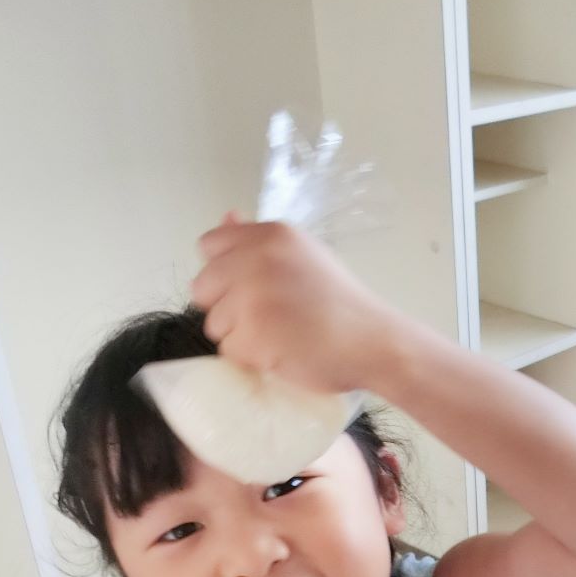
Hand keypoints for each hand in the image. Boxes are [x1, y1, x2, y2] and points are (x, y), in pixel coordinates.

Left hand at [190, 217, 426, 393]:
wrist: (373, 342)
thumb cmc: (343, 304)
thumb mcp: (305, 256)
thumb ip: (260, 241)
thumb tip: (226, 218)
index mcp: (270, 235)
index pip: (210, 245)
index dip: (224, 271)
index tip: (250, 287)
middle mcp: (257, 259)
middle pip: (202, 287)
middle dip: (226, 307)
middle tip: (266, 318)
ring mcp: (252, 297)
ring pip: (214, 324)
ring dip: (241, 336)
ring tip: (280, 336)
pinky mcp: (253, 334)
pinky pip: (230, 351)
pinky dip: (252, 358)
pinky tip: (282, 352)